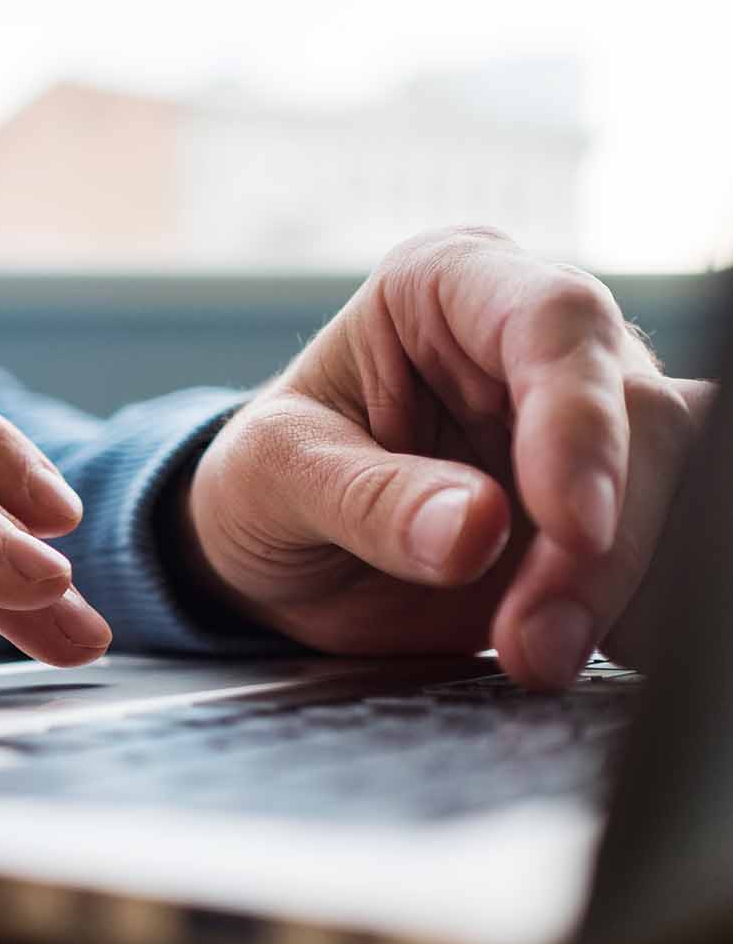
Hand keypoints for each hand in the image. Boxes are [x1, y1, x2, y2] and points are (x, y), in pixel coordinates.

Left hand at [182, 226, 715, 688]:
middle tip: (532, 640)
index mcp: (450, 285)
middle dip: (599, 544)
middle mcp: (538, 343)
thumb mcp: (274, 477)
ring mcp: (588, 428)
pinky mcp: (612, 512)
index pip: (554, 320)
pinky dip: (639, 613)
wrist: (273, 553)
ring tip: (537, 658)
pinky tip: (583, 652)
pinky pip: (667, 553)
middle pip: (641, 416)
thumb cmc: (265, 479)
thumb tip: (475, 528)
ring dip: (623, 589)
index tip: (570, 523)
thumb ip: (367, 498)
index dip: (579, 420)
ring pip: (678, 487)